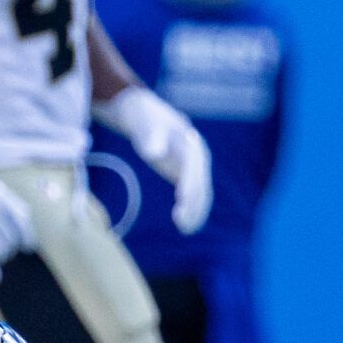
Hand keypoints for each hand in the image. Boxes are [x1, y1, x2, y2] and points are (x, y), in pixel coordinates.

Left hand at [95, 86, 211, 233]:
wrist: (143, 113)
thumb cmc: (141, 116)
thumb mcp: (142, 122)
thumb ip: (149, 135)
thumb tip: (155, 152)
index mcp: (189, 142)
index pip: (193, 166)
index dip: (189, 183)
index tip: (182, 199)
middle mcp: (197, 155)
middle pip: (200, 182)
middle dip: (194, 202)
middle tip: (182, 223)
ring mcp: (193, 167)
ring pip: (201, 193)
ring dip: (196, 211)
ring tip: (185, 229)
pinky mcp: (185, 176)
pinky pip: (193, 196)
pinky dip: (191, 211)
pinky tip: (186, 227)